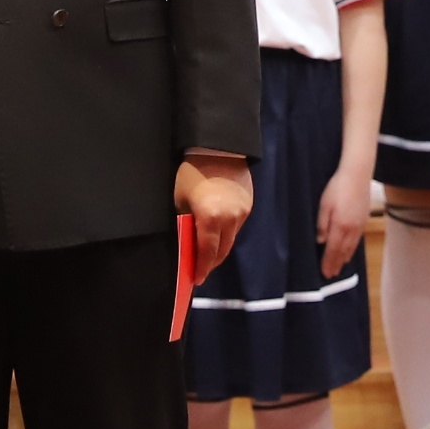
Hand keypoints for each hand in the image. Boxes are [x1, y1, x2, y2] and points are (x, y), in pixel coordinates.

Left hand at [178, 154, 252, 273]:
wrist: (219, 149)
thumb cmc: (192, 174)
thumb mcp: (181, 200)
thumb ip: (185, 224)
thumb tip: (187, 243)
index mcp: (210, 218)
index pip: (207, 252)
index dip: (201, 268)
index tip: (196, 278)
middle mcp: (230, 219)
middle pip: (222, 251)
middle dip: (211, 262)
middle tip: (201, 269)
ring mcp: (242, 213)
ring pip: (231, 239)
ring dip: (219, 247)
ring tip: (208, 252)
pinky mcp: (248, 206)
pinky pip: (236, 226)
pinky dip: (226, 233)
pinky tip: (217, 232)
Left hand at [317, 166, 373, 276]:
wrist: (357, 175)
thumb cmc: (337, 188)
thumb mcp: (324, 205)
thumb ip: (322, 225)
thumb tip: (321, 241)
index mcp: (340, 226)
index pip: (333, 249)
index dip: (328, 262)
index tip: (325, 273)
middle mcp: (351, 229)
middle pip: (343, 251)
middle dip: (336, 264)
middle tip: (331, 275)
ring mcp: (359, 225)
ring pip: (351, 247)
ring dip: (344, 258)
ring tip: (340, 266)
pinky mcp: (364, 220)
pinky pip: (357, 240)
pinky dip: (352, 249)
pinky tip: (349, 251)